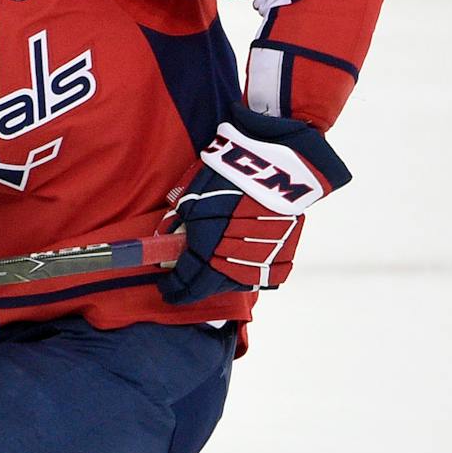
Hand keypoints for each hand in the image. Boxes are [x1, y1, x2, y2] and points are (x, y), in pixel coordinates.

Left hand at [159, 109, 351, 304]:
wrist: (278, 162)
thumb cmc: (229, 173)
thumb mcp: (192, 194)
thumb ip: (178, 222)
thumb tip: (167, 241)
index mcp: (208, 242)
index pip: (188, 279)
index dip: (175, 289)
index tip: (166, 289)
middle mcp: (235, 254)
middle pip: (211, 285)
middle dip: (193, 289)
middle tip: (182, 288)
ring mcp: (262, 256)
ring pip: (236, 282)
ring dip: (219, 283)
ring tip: (208, 279)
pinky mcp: (285, 251)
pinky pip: (264, 275)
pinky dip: (247, 275)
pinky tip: (235, 269)